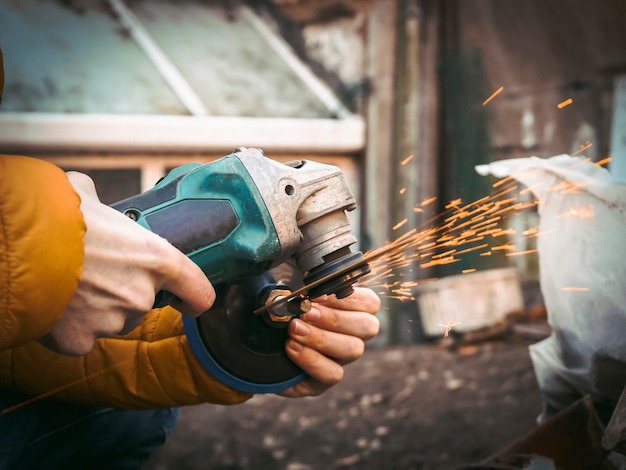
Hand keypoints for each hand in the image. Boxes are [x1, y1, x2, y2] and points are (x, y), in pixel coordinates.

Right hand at [38, 172, 214, 355]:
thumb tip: (89, 196)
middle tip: (94, 272)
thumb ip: (103, 205)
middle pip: (143, 303)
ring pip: (112, 321)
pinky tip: (55, 306)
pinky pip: (82, 337)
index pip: (199, 292)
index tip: (188, 302)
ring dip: (98, 309)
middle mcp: (142, 295)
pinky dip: (70, 327)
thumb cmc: (56, 214)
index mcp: (157, 259)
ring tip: (70, 284)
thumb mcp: (87, 195)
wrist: (16, 246)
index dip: (194, 298)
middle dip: (123, 292)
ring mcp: (113, 321)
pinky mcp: (81, 341)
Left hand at [278, 287, 379, 397]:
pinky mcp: (323, 381)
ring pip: (352, 349)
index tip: (319, 296)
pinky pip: (332, 374)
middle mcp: (352, 336)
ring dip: (321, 337)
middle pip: (367, 327)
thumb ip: (307, 289)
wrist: (255, 343)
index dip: (349, 299)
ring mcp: (340, 360)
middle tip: (306, 313)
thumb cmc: (280, 313)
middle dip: (334, 318)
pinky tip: (291, 347)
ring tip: (294, 329)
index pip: (370, 303)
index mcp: (351, 310)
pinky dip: (311, 359)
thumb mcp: (292, 295)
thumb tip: (312, 288)